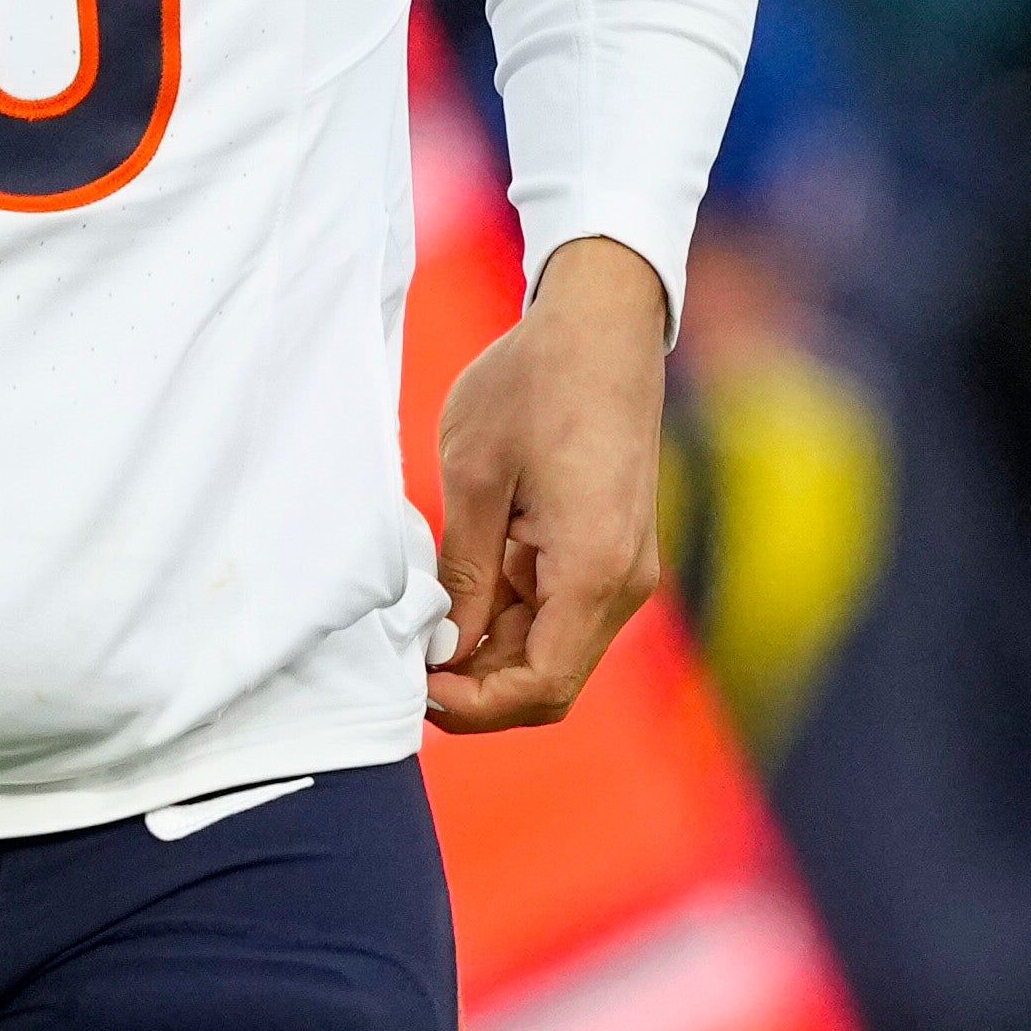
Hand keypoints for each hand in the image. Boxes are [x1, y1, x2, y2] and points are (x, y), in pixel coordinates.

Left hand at [426, 236, 671, 731]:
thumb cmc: (536, 384)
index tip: (415, 683)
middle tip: (407, 665)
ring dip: (490, 653)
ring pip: (554, 650)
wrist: (601, 325)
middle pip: (549, 680)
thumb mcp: (475, 475)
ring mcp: (622, 568)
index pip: (541, 686)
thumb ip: (464, 572)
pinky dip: (510, 619)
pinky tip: (458, 594)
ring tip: (423, 626)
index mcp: (593, 570)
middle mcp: (623, 583)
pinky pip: (561, 612)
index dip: (474, 705)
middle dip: (477, 689)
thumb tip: (444, 648)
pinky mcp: (611, 550)